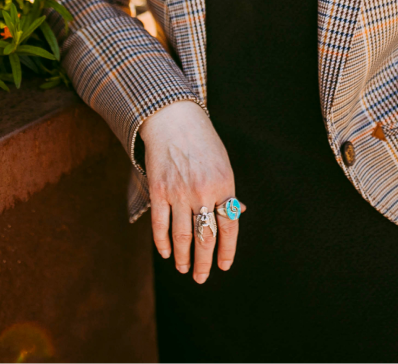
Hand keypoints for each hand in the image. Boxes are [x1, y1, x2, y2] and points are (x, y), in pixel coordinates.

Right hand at [139, 100, 244, 281]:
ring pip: (182, 236)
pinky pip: (160, 224)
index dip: (227, 250)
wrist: (175, 121)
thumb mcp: (223, 164)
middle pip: (205, 237)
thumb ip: (228, 191)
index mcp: (225, 185)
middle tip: (202, 278)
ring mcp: (179, 192)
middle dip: (204, 262)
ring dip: (183, 257)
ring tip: (184, 268)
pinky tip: (165, 252)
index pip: (229, 226)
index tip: (223, 266)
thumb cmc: (203, 143)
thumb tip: (239, 213)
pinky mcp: (159, 190)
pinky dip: (162, 242)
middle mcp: (203, 191)